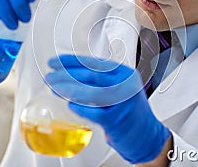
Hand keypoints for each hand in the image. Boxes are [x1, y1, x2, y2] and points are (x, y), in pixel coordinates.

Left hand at [46, 55, 170, 163]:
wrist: (147, 135)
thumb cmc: (130, 112)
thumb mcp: (121, 88)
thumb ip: (101, 80)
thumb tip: (70, 74)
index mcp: (124, 74)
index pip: (94, 62)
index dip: (71, 61)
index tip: (55, 62)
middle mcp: (125, 85)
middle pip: (90, 75)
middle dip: (65, 75)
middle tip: (50, 76)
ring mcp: (122, 103)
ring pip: (90, 92)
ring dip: (68, 90)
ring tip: (54, 88)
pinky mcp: (117, 120)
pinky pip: (92, 112)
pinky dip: (78, 107)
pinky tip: (70, 105)